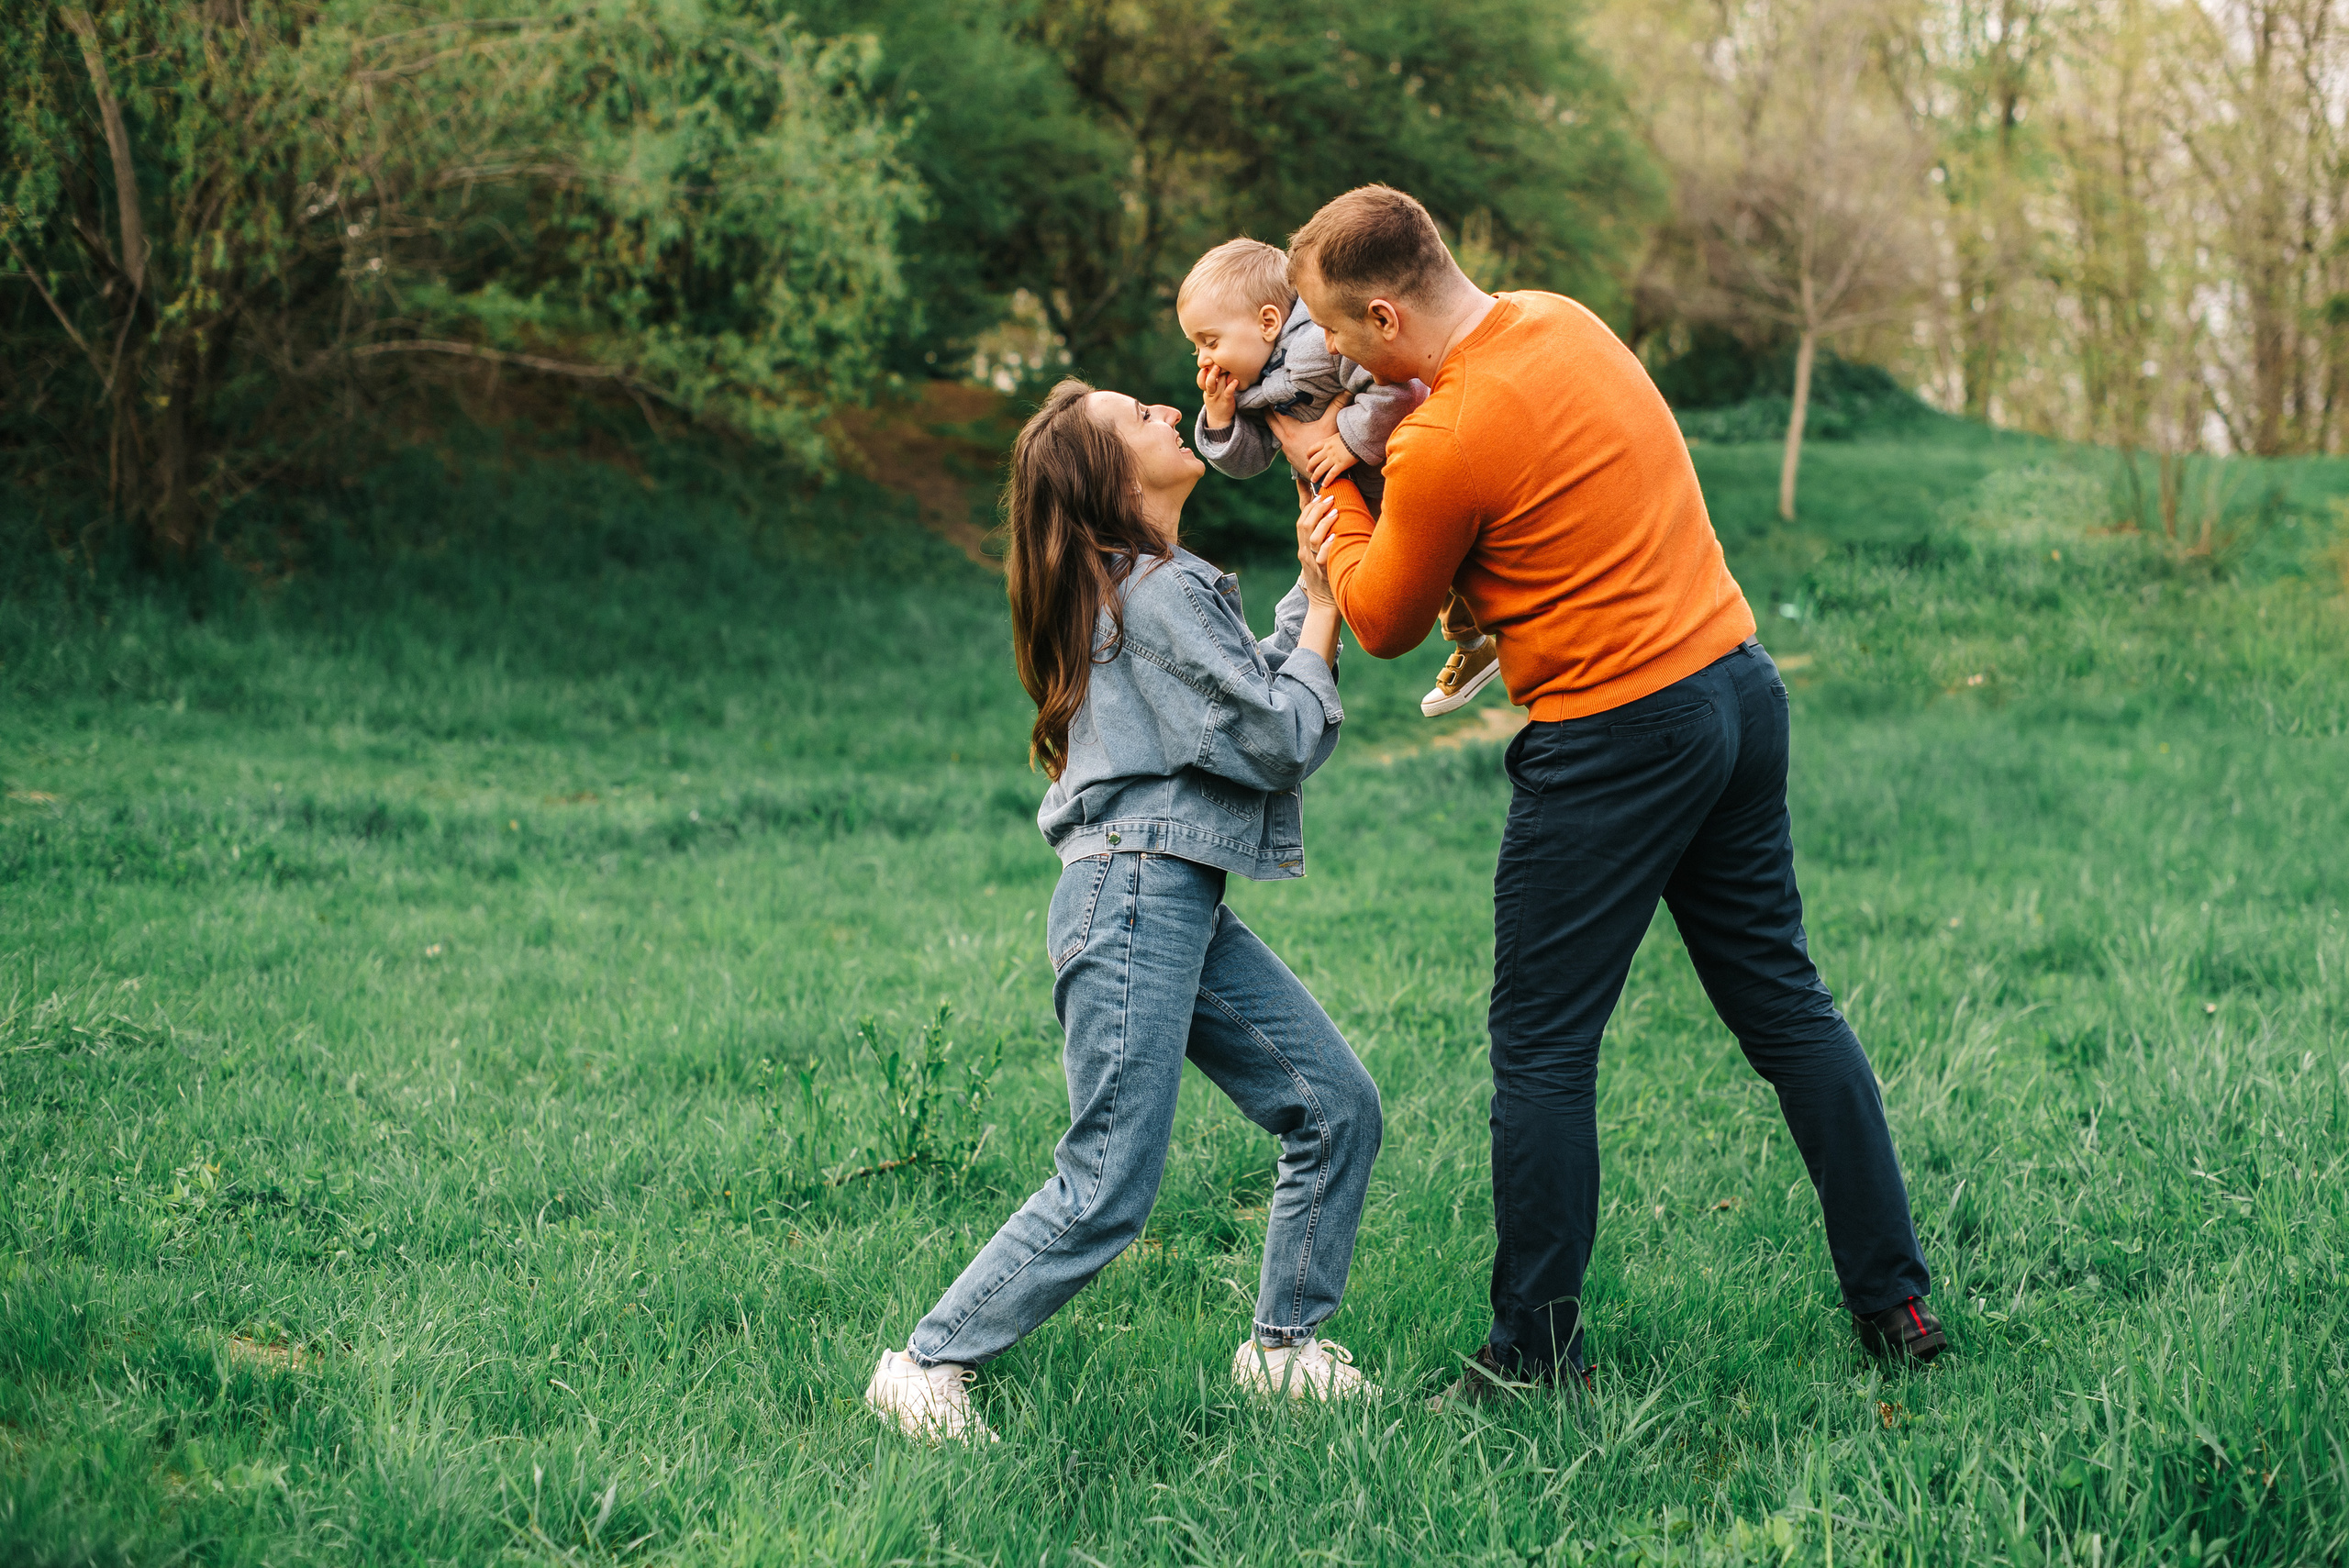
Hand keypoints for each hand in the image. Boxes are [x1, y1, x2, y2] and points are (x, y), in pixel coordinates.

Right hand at [1196, 362, 1238, 429]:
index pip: (1200, 382)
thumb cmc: (1217, 401)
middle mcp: (1211, 393)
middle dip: (1211, 373)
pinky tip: (1235, 381)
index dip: (1201, 375)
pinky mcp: (1227, 400)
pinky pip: (1228, 392)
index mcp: (1207, 390)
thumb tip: (1215, 365)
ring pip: (1217, 385)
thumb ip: (1212, 381)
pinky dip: (1231, 386)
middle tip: (1216, 364)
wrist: (1220, 419)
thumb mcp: (1211, 393)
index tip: (1204, 367)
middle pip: (1209, 382)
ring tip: (1225, 368)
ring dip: (1221, 376)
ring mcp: (1219, 397)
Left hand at [1268, 392, 1347, 472]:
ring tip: (1274, 416)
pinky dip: (1283, 437)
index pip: (1276, 413)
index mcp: (1291, 431)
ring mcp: (1287, 451)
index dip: (1270, 403)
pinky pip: (1283, 444)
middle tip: (1264, 403)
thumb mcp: (1330, 425)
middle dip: (1267, 413)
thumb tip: (1346, 389)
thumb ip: (1336, 405)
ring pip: (1276, 435)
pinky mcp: (1291, 459)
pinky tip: (1288, 434)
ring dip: (1275, 426)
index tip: (1267, 394)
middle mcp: (1285, 441)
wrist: (1326, 474)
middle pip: (1271, 423)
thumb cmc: (1327, 449)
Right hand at [1295, 491, 1339, 607]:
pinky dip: (1327, 546)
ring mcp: (1312, 563)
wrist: (1323, 605)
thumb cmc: (1326, 577)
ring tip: (1335, 512)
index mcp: (1303, 547)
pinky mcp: (1322, 573)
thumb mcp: (1318, 556)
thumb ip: (1322, 539)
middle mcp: (1304, 553)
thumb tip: (1334, 523)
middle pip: (1304, 525)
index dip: (1310, 506)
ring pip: (1312, 538)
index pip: (1301, 521)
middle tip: (1330, 499)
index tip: (1321, 494)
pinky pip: (1321, 557)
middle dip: (1317, 509)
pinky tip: (1335, 537)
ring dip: (1324, 522)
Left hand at [1304, 432, 1356, 487]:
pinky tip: (1324, 485)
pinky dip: (1327, 480)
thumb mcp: (1338, 435)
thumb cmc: (1351, 435)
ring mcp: (1333, 458)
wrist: (1359, 437)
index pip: (1313, 448)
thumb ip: (1333, 440)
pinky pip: (1331, 474)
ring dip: (1316, 475)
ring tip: (1313, 480)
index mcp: (1326, 442)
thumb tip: (1334, 441)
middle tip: (1308, 470)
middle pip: (1314, 460)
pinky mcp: (1340, 465)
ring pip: (1320, 469)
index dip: (1309, 454)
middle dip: (1310, 466)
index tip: (1308, 457)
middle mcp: (1327, 451)